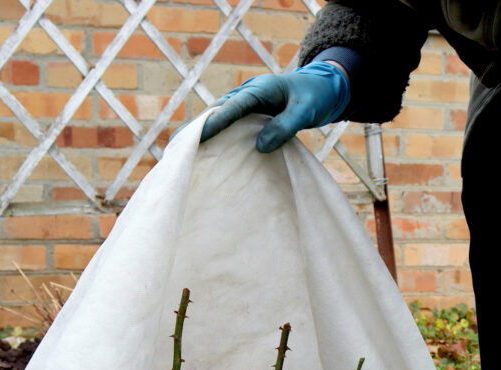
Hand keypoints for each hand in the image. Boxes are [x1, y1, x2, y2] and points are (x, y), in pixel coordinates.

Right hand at [199, 61, 349, 152]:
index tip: (199, 136)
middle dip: (199, 127)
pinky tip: (207, 151)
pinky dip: (218, 135)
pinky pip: (229, 124)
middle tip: (177, 145)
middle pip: (218, 110)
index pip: (233, 106)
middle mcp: (248, 93)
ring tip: (184, 151)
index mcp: (260, 89)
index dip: (215, 122)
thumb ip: (284, 127)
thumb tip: (260, 147)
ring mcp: (247, 102)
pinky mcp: (249, 113)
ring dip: (204, 132)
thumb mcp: (305, 112)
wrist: (322, 88)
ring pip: (220, 117)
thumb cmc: (315, 97)